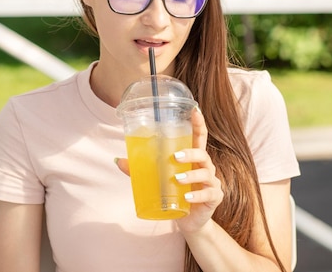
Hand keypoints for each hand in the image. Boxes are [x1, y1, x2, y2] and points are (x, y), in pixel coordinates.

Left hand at [114, 108, 222, 230]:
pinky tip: (187, 197)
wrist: (189, 221)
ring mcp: (211, 182)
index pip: (199, 137)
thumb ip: (141, 169)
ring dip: (191, 175)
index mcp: (193, 158)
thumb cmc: (176, 193)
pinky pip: (208, 193)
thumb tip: (117, 160)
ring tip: (177, 178)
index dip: (198, 123)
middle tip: (175, 156)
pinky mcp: (214, 197)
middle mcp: (205, 167)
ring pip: (205, 173)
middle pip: (202, 154)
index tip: (194, 110)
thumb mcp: (159, 179)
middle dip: (190, 153)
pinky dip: (197, 195)